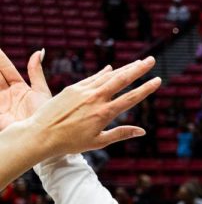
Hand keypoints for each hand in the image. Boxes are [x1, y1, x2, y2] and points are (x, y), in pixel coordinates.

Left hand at [0, 50, 159, 154]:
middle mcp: (95, 99)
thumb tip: (142, 131)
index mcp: (104, 113)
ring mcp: (83, 91)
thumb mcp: (98, 142)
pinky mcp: (72, 88)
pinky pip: (92, 78)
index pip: (131, 98)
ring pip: (108, 76)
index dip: (146, 88)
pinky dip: (103, 73)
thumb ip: (121, 133)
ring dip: (124, 68)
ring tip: (137, 62)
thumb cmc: (70, 143)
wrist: (40, 134)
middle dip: (138, 69)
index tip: (158, 80)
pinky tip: (112, 68)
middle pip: (121, 79)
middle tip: (151, 60)